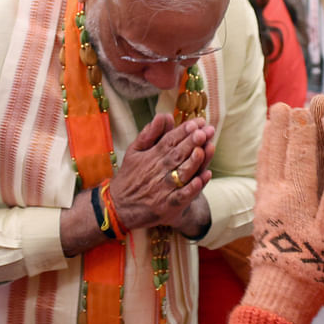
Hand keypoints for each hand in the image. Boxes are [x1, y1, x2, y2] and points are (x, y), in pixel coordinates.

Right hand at [109, 114, 214, 232]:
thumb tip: (164, 115)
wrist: (118, 208)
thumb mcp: (134, 152)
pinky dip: (193, 187)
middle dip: (192, 142)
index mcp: (151, 156)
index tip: (198, 122)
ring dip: (194, 161)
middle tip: (205, 131)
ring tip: (205, 148)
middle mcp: (158, 171)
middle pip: (177, 154)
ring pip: (182, 173)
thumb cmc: (130, 177)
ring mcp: (164, 189)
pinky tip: (204, 177)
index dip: (183, 131)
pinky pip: (183, 196)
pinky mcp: (169, 206)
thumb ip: (150, 133)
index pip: (169, 140)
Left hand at [244, 105, 323, 323]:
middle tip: (282, 104)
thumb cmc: (311, 270)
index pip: (299, 155)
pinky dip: (263, 162)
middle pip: (278, 153)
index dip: (303, 130)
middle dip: (281, 127)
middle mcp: (276, 197)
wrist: (278, 298)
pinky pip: (260, 179)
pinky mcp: (260, 219)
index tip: (305, 107)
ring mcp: (265, 207)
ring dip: (269, 140)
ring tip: (269, 123)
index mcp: (295, 198)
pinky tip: (265, 161)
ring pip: (265, 164)